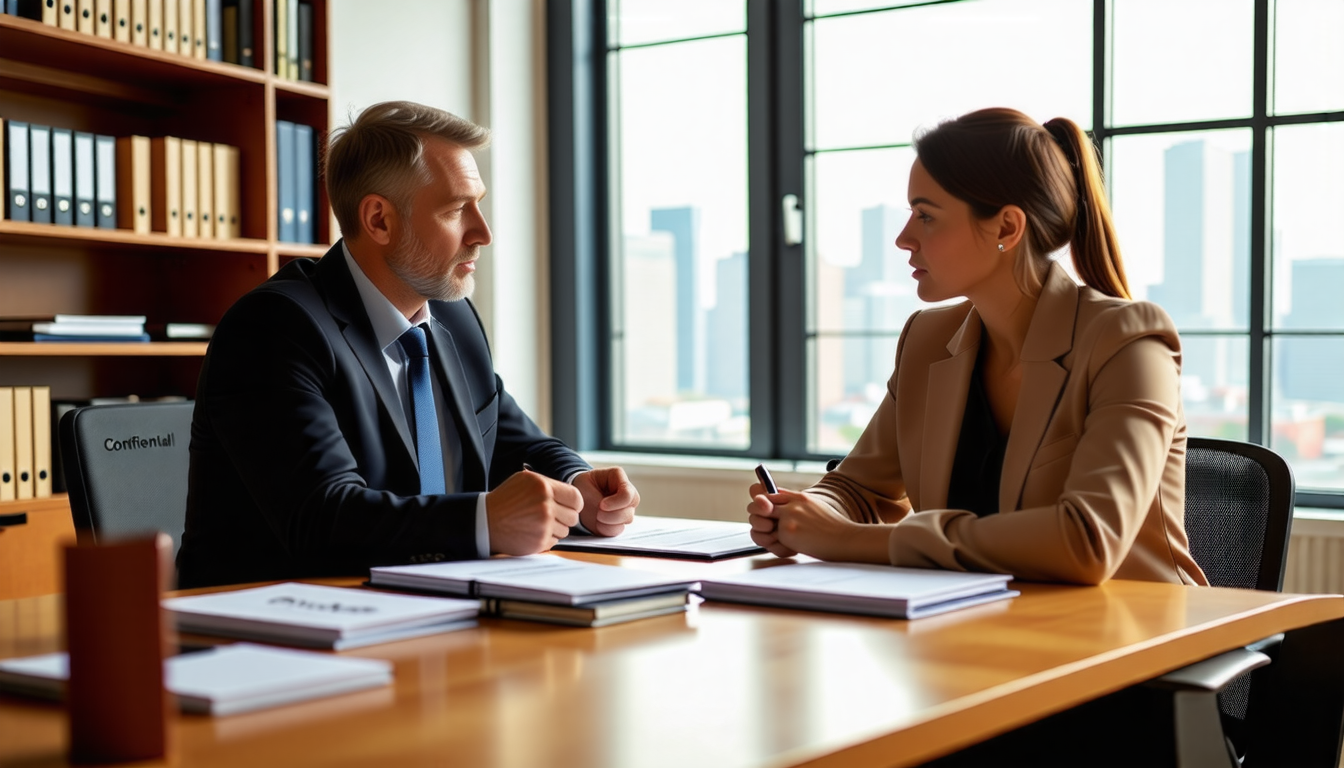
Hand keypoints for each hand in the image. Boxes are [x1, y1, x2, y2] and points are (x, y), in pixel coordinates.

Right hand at [485, 468, 582, 554]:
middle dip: (565, 517)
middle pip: (573, 517)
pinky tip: (532, 532)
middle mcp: (546, 506)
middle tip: (551, 516)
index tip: (569, 507)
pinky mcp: (539, 542)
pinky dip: (546, 538)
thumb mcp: (525, 481)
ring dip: (555, 529)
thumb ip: (549, 485)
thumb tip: (572, 496)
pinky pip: (555, 542)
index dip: (574, 504)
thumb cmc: (506, 500)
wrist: (486, 521)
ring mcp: (543, 525)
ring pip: (565, 531)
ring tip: (537, 523)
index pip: (576, 498)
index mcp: (544, 487)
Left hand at [573, 467, 638, 536]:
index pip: (628, 495)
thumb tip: (604, 509)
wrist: (579, 496)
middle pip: (629, 511)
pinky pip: (619, 530)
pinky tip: (599, 523)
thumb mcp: (586, 482)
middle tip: (598, 513)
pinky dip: (607, 529)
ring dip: (609, 522)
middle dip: (611, 515)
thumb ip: (597, 495)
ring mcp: (626, 509)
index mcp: (621, 480)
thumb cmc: (583, 486)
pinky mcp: (620, 522)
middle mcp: (628, 496)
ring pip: (626, 521)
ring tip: (597, 517)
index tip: (602, 505)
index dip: (616, 502)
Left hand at [747, 485, 890, 562]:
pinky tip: (793, 548)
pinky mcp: (786, 531)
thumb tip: (780, 509)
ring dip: (766, 531)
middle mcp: (792, 503)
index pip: (772, 493)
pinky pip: (772, 538)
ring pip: (762, 521)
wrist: (845, 539)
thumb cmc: (834, 528)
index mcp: (800, 497)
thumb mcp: (815, 508)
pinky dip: (777, 545)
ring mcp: (788, 516)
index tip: (764, 510)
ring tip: (779, 539)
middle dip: (758, 515)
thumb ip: (797, 505)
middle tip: (765, 526)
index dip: (764, 502)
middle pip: (760, 504)